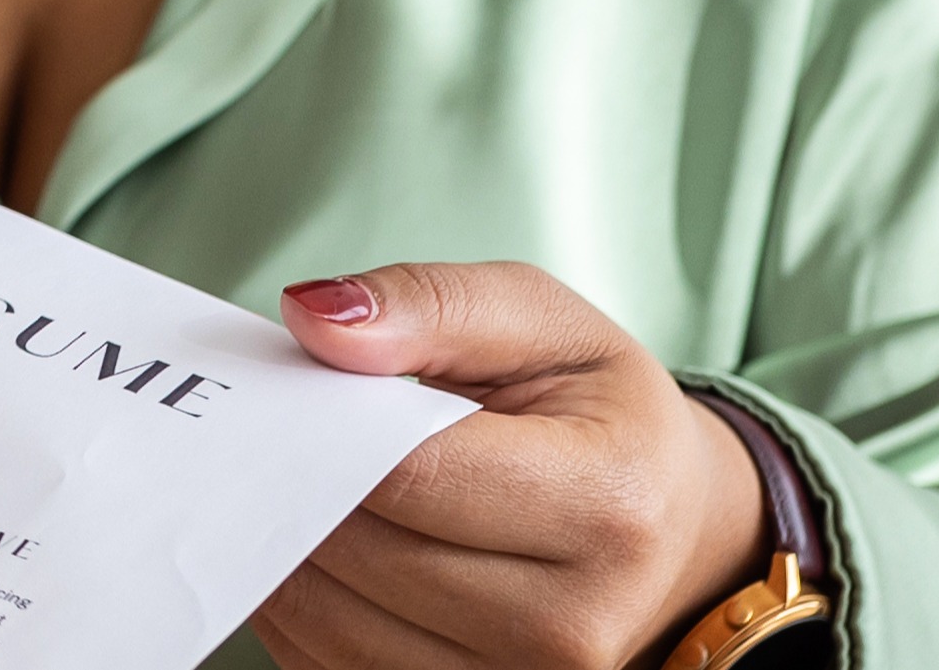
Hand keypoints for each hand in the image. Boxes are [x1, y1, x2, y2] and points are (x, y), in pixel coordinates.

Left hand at [248, 262, 770, 669]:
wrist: (664, 522)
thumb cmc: (596, 414)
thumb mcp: (541, 322)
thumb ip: (429, 305)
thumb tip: (316, 319)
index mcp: (609, 503)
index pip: (412, 475)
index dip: (326, 429)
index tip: (282, 395)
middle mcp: (577, 619)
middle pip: (368, 554)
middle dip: (298, 486)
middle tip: (273, 436)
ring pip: (336, 624)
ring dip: (288, 551)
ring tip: (294, 487)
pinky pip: (335, 667)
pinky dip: (303, 608)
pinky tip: (316, 549)